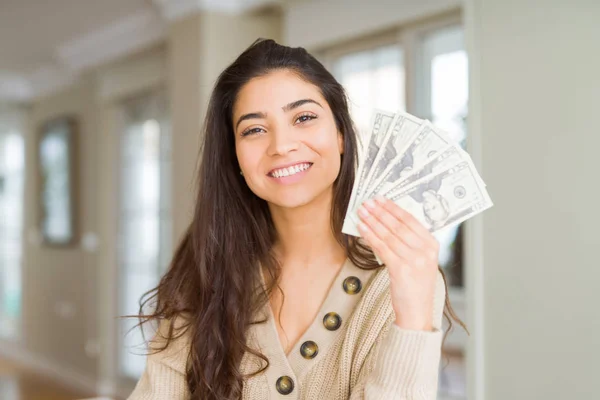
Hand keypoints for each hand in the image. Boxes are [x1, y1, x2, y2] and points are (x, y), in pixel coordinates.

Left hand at [357, 195, 439, 331]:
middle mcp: (425, 251)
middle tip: (367, 202)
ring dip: (373, 221)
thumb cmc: (416, 286)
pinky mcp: (401, 270)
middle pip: (398, 225)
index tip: (380, 199)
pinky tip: (362, 228)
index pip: (411, 220)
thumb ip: (410, 242)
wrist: (417, 312)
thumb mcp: (420, 260)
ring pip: (389, 235)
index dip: (393, 208)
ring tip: (362, 212)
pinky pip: (382, 248)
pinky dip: (371, 236)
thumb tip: (387, 222)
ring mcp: (414, 260)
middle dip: (380, 212)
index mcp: (432, 245)